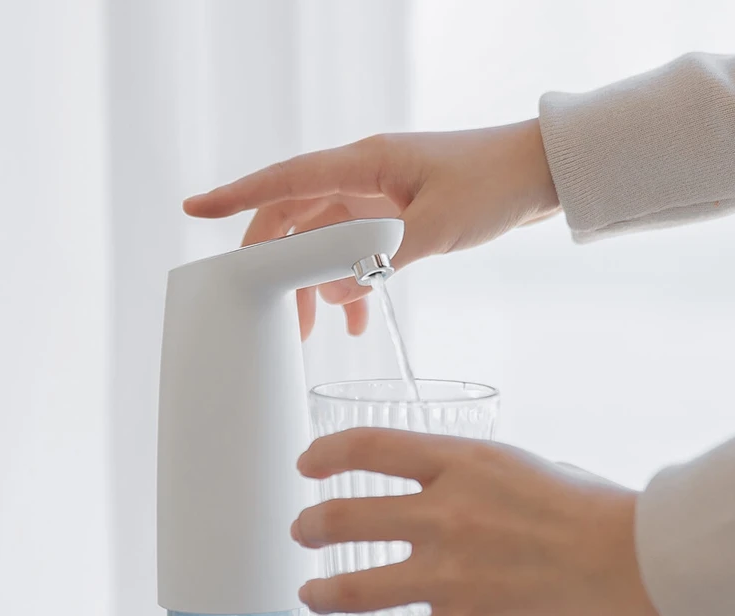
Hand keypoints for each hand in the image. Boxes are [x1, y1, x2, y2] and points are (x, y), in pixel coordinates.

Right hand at [183, 120, 559, 338]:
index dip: (238, 197)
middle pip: (297, 219)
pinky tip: (357, 316)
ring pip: (327, 241)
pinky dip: (352, 281)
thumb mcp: (435, 228)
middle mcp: (364, 177)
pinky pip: (358, 250)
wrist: (539, 174)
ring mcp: (379, 196)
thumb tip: (327, 290)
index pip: (286, 181)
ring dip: (318, 283)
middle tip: (271, 315)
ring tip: (317, 331)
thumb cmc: (492, 186)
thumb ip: (378, 259)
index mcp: (365, 164)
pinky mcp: (398, 214)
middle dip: (279, 267)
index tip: (195, 209)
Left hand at [292, 429, 670, 615]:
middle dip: (312, 525)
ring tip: (310, 593)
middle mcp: (444, 514)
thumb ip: (472, 475)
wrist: (637, 561)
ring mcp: (451, 573)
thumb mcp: (520, 466)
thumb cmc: (590, 507)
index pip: (369, 447)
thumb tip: (446, 486)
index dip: (326, 454)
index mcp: (460, 464)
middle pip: (346, 518)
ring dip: (322, 592)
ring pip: (355, 587)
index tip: (308, 464)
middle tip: (304, 530)